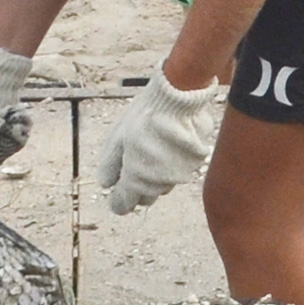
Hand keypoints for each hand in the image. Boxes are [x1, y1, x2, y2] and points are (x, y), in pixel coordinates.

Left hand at [96, 71, 215, 217]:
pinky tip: (170, 143)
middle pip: (147, 197)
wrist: (178, 100)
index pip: (124, 204)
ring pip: (165, 184)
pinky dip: (174, 163)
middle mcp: (159, 183)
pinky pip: (181, 170)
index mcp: (135, 180)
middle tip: (134, 169)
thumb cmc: (143, 118)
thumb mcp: (116, 140)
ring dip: (157, 176)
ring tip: (153, 152)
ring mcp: (180, 175)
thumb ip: (109, 166)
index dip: (118, 203)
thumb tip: (107, 184)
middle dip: (138, 188)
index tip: (115, 199)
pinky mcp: (196, 163)